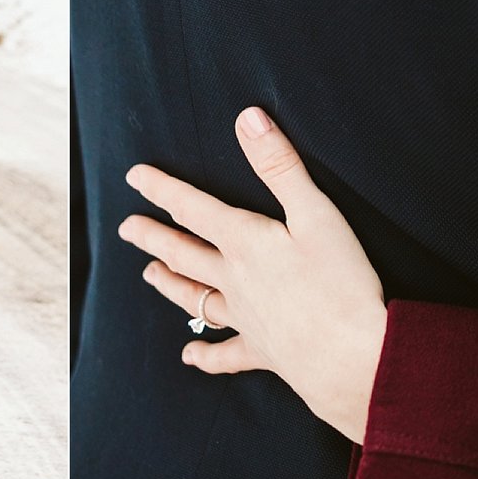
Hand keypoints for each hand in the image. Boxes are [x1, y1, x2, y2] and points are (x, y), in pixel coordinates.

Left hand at [119, 107, 389, 443]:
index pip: (193, 207)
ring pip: (197, 297)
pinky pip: (227, 355)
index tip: (135, 177)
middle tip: (126, 228)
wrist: (351, 359)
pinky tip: (190, 356)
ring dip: (171, 284)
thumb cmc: (340, 284)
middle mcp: (236, 280)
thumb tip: (248, 119)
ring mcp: (247, 318)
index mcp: (245, 243)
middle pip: (184, 253)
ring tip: (149, 274)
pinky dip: (207, 356)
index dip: (162, 188)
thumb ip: (280, 166)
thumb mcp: (316, 213)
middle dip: (154, 236)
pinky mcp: (264, 352)